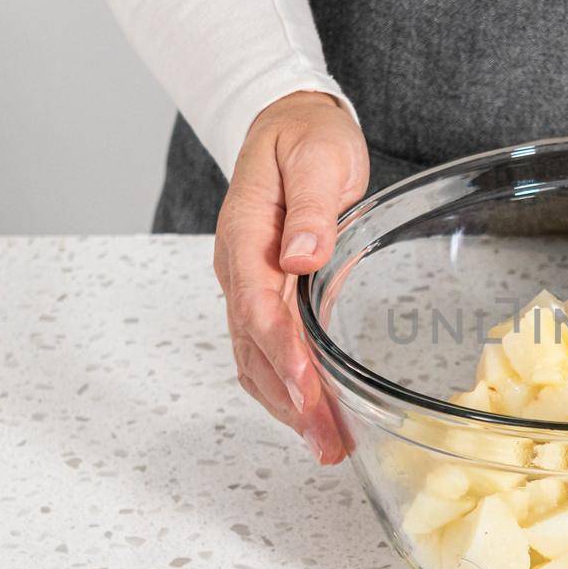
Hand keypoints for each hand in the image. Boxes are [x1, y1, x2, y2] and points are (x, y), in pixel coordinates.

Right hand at [213, 91, 369, 463]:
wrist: (286, 123)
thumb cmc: (305, 138)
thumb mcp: (316, 156)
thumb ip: (309, 207)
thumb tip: (300, 254)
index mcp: (245, 235)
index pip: (259, 308)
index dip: (283, 355)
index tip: (310, 391)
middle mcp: (238, 268)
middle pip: (255, 348)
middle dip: (291, 400)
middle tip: (328, 441)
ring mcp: (247, 285)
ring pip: (255, 359)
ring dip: (288, 406)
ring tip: (328, 444)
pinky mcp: (263, 296)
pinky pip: (264, 352)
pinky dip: (286, 389)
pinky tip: (313, 415)